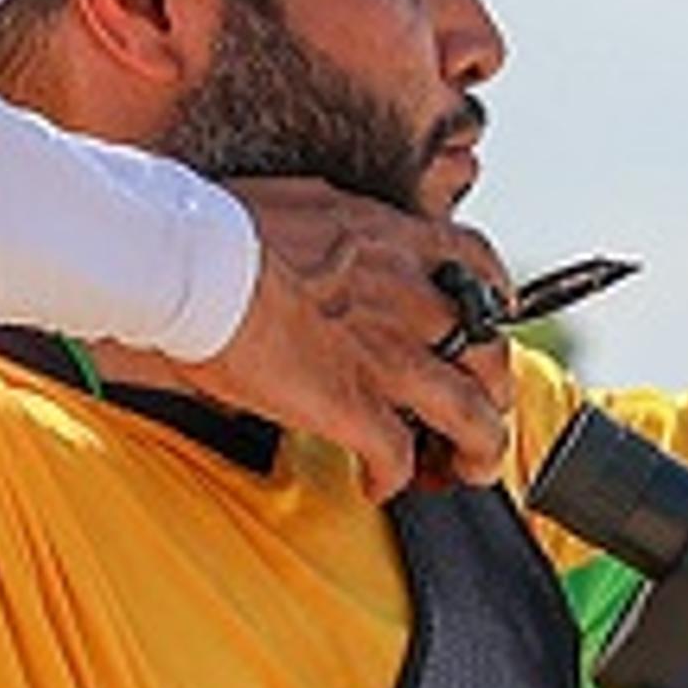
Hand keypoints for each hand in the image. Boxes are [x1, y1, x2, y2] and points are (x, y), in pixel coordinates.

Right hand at [174, 178, 514, 499]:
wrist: (188, 261)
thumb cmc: (221, 226)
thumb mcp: (308, 203)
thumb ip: (342, 227)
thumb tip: (337, 234)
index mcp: (396, 244)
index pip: (479, 266)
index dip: (498, 299)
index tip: (495, 318)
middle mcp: (409, 300)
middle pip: (491, 354)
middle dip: (494, 391)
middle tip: (479, 413)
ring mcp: (388, 357)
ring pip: (472, 417)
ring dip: (478, 452)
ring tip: (463, 470)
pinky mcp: (354, 407)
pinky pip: (397, 457)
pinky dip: (393, 479)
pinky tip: (377, 485)